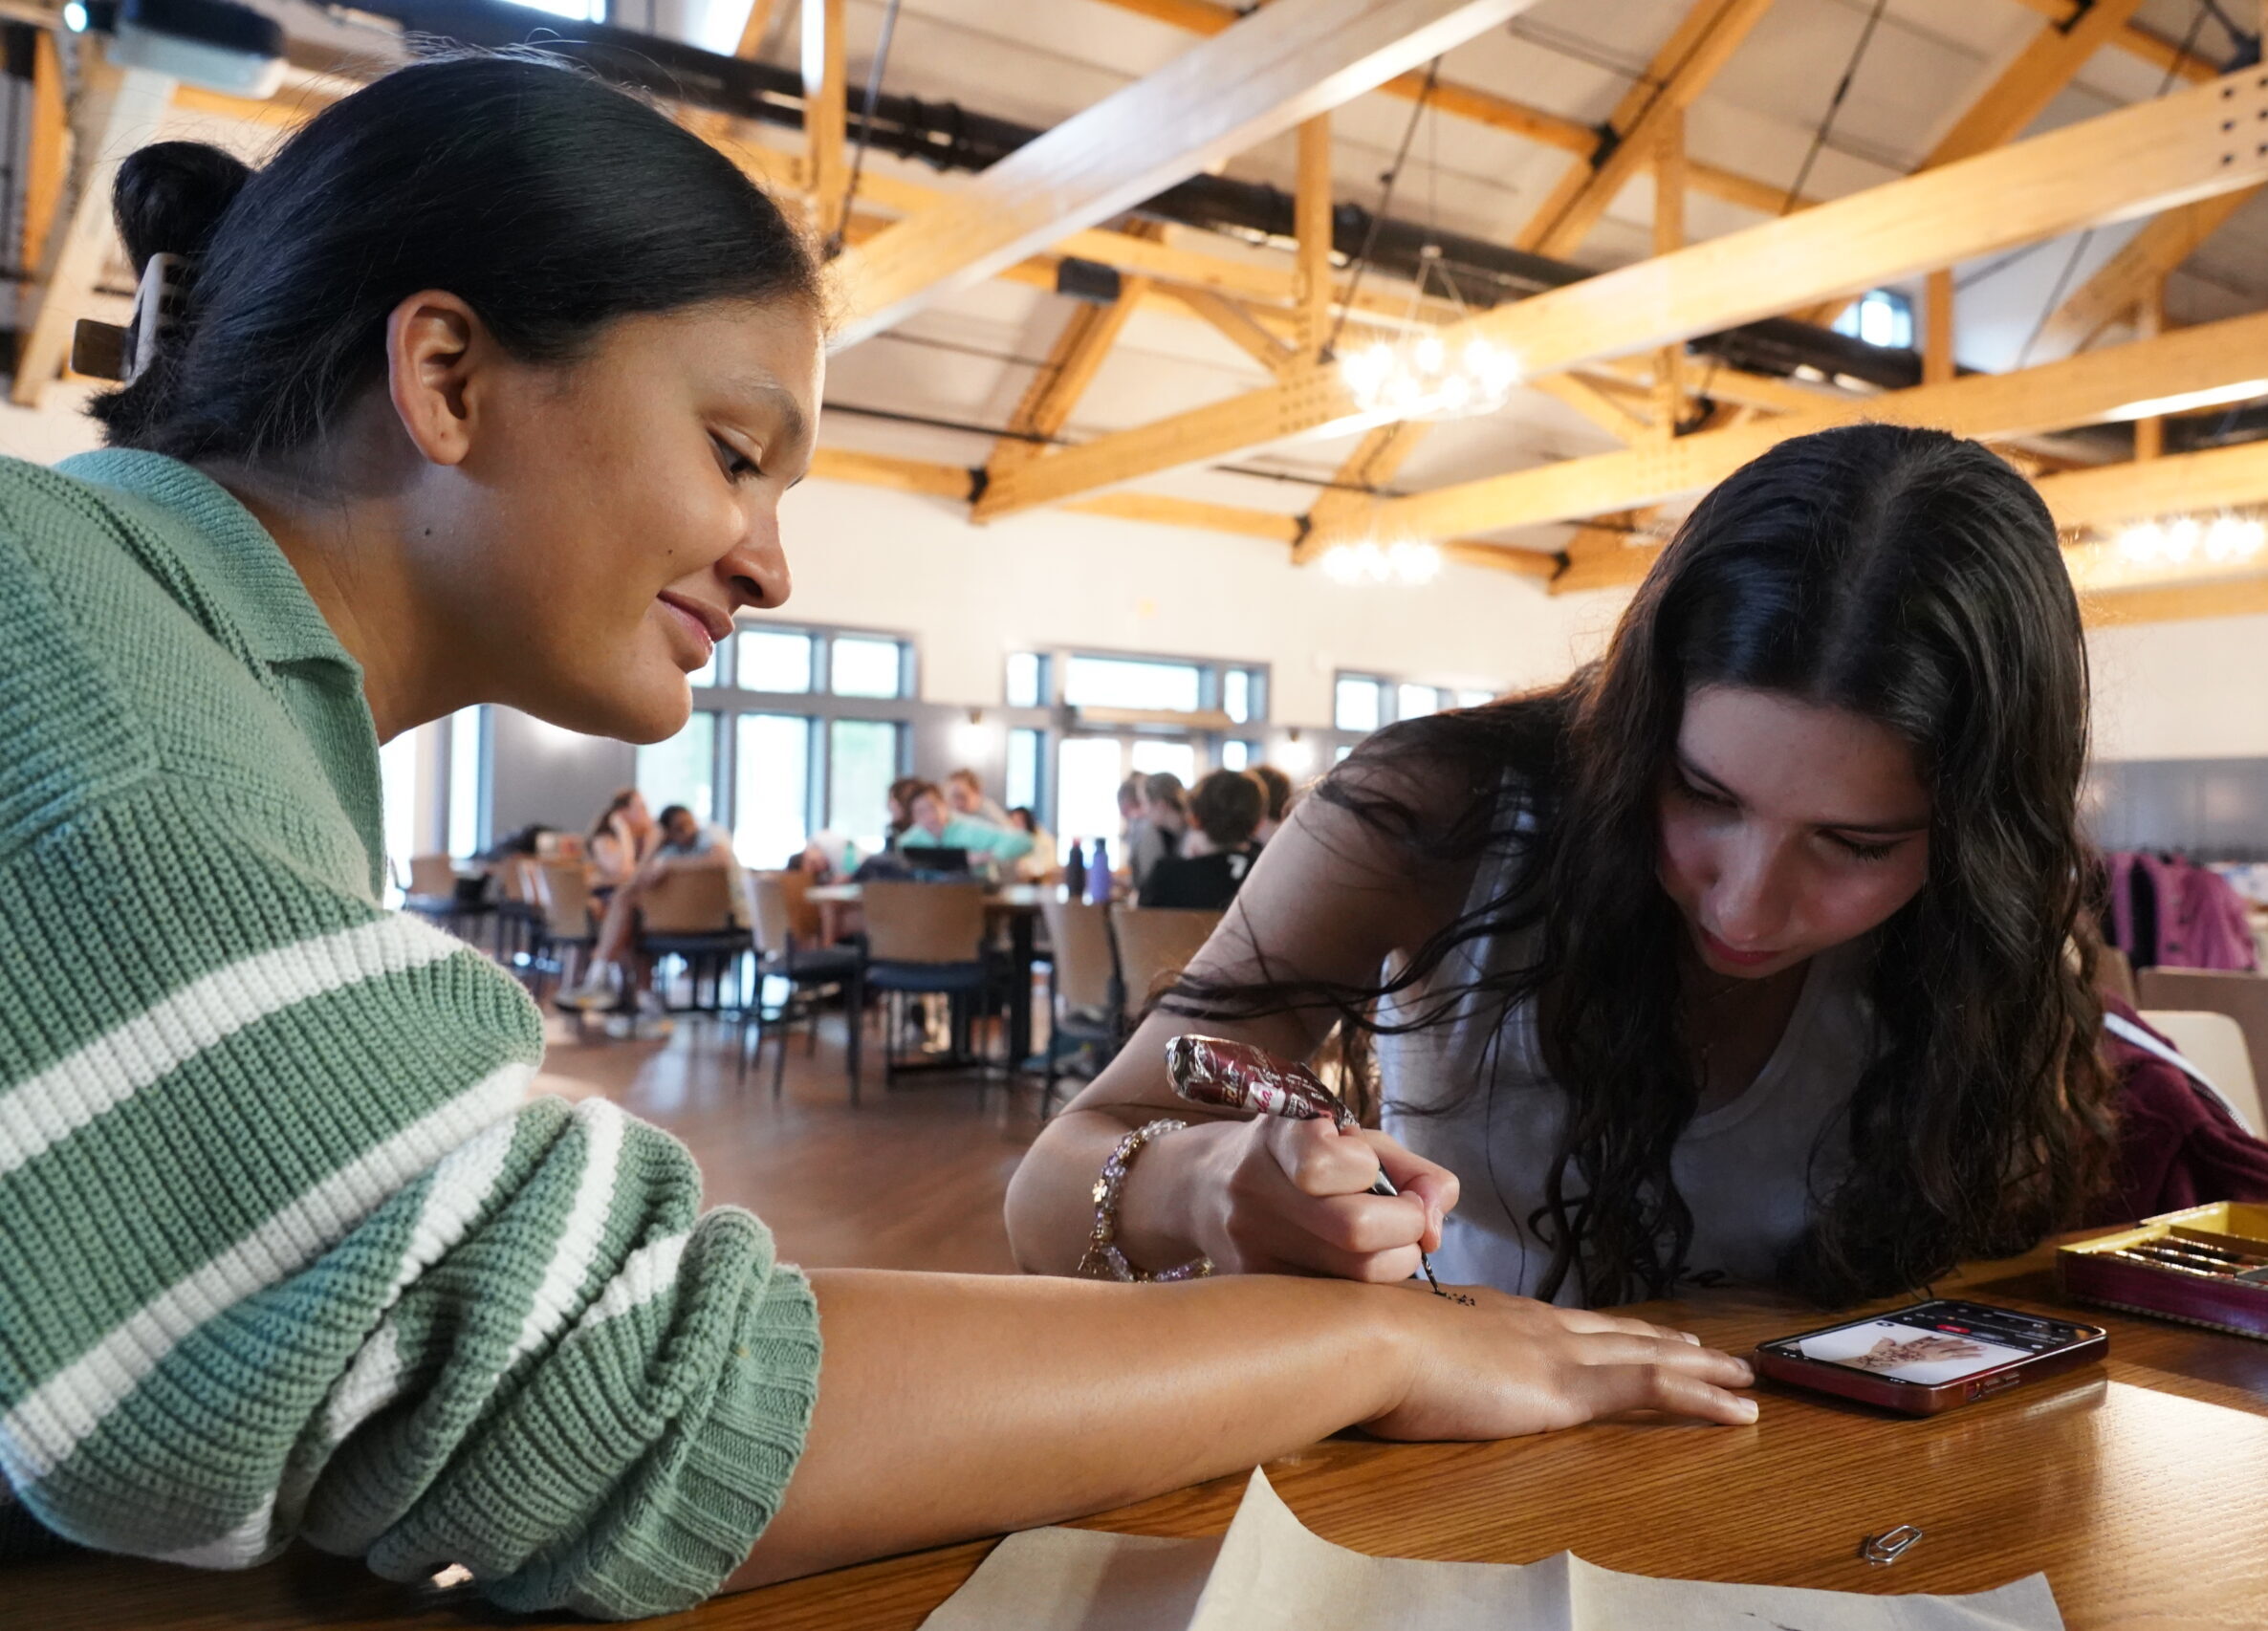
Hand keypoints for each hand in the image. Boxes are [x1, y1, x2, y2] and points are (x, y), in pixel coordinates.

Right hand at [1185, 1113, 1460, 1281]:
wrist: (1204, 1188)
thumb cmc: (1299, 1157)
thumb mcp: (1352, 1141)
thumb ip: (1412, 1172)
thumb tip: (1435, 1222)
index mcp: (1276, 1137)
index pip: (1325, 1162)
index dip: (1369, 1170)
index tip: (1372, 1171)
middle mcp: (1252, 1191)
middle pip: (1353, 1229)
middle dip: (1404, 1227)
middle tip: (1406, 1221)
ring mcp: (1249, 1246)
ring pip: (1352, 1277)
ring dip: (1393, 1262)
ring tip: (1384, 1243)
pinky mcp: (1256, 1289)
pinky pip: (1335, 1303)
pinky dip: (1364, 1288)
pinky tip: (1353, 1265)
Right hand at [1366, 1287, 1758, 1438]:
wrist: (1368, 1339)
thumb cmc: (1360, 1348)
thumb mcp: (1388, 1346)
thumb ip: (1407, 1357)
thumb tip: (1390, 1367)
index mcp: (1493, 1315)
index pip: (1566, 1324)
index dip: (1609, 1331)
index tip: (1635, 1334)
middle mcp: (1535, 1324)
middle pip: (1619, 1333)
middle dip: (1667, 1342)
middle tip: (1708, 1350)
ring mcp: (1557, 1352)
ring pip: (1650, 1356)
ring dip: (1702, 1367)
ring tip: (1741, 1375)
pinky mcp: (1569, 1387)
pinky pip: (1654, 1390)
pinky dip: (1702, 1397)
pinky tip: (1738, 1409)